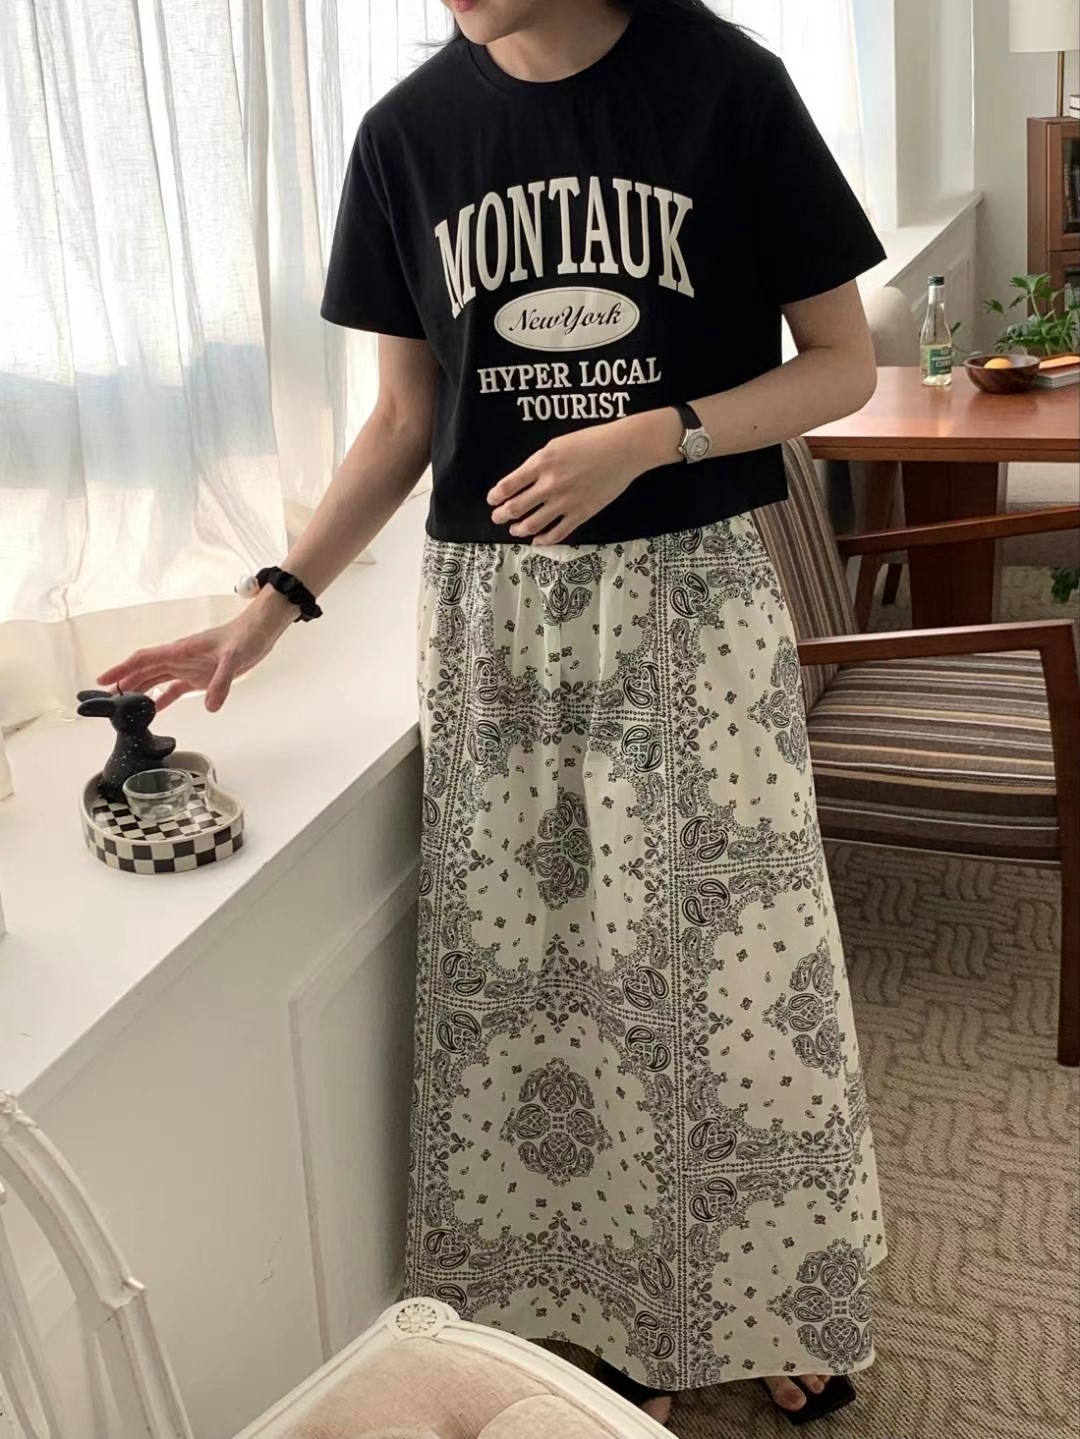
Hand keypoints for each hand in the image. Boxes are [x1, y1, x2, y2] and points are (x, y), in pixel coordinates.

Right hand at [96, 591, 294, 712]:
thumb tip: (211, 706)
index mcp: (180, 650)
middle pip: (145, 671)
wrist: (261, 632)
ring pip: (157, 680)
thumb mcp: (234, 658)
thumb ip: (222, 681)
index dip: (122, 669)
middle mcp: (179, 659)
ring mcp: (188, 667)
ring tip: (124, 708)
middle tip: (107, 702)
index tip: (103, 680)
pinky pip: (175, 689)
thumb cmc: (245, 636)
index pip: (143, 659)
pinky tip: (155, 711)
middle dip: (125, 684)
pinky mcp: (200, 676)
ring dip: (140, 691)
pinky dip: (164, 699)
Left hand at [487, 410, 679, 544]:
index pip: (508, 485)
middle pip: (515, 507)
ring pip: (532, 524)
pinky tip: (537, 540)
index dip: (495, 496)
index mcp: (541, 463)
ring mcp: (565, 502)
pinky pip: (557, 533)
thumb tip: (523, 481)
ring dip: (519, 529)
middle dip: (501, 515)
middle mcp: (549, 484)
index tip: (492, 499)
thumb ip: (538, 463)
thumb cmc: (592, 441)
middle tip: (497, 517)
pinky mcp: (581, 514)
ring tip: (514, 529)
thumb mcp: (557, 444)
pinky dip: (543, 540)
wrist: (623, 449)